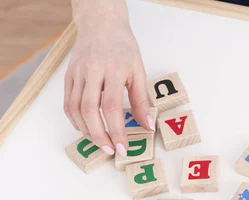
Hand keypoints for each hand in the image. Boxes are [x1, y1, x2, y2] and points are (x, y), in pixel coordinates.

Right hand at [64, 21, 152, 155]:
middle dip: (99, 135)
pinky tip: (86, 128)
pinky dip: (75, 119)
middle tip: (110, 149)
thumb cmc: (123, 47)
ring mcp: (78, 74)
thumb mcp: (138, 71)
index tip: (122, 146)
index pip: (112, 107)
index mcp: (113, 70)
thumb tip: (146, 124)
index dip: (116, 130)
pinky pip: (68, 103)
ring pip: (76, 109)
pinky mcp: (68, 76)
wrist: (102, 25)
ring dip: (86, 130)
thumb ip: (141, 99)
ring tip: (100, 141)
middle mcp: (92, 72)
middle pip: (90, 110)